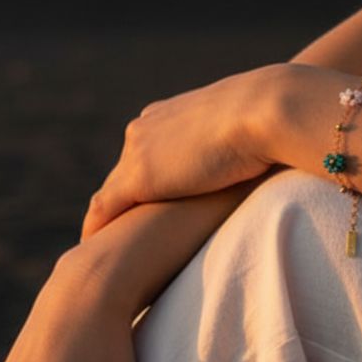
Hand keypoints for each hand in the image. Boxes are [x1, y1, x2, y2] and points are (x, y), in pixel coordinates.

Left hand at [80, 64, 280, 237]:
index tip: (144, 204)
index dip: (146, 180)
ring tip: (101, 247)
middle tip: (113, 234)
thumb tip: (255, 160)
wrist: (264, 112)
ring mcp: (138, 152)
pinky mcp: (139, 178)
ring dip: (105, 220)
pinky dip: (95, 229)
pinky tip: (91, 249)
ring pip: (110, 191)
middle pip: (122, 173)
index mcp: (167, 115)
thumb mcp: (247, 131)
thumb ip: (236, 146)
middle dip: (119, 202)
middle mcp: (144, 129)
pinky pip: (104, 208)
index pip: (146, 152)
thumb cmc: (271, 120)